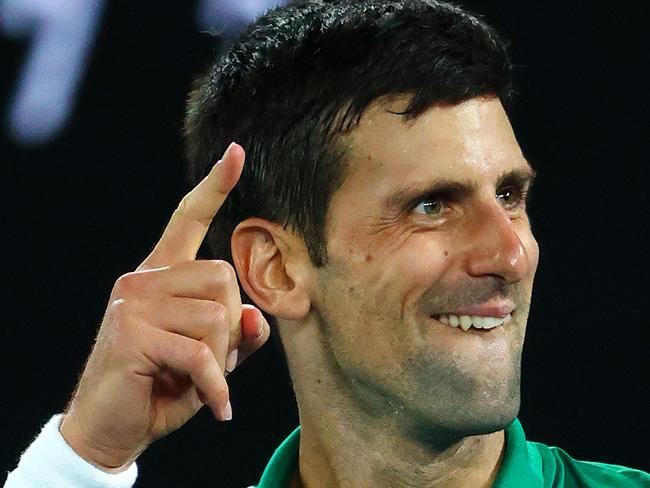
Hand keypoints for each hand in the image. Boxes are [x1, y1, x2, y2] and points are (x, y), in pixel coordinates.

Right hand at [59, 142, 269, 470]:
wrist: (112, 427)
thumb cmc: (164, 386)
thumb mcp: (212, 357)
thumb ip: (238, 332)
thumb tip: (256, 315)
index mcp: (161, 275)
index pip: (188, 219)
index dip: (214, 187)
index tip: (237, 152)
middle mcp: (143, 279)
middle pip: (223, 278)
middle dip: (232, 328)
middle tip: (212, 362)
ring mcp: (133, 302)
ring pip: (217, 317)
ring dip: (222, 360)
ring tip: (200, 381)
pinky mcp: (130, 333)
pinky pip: (200, 354)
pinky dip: (215, 386)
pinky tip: (216, 408)